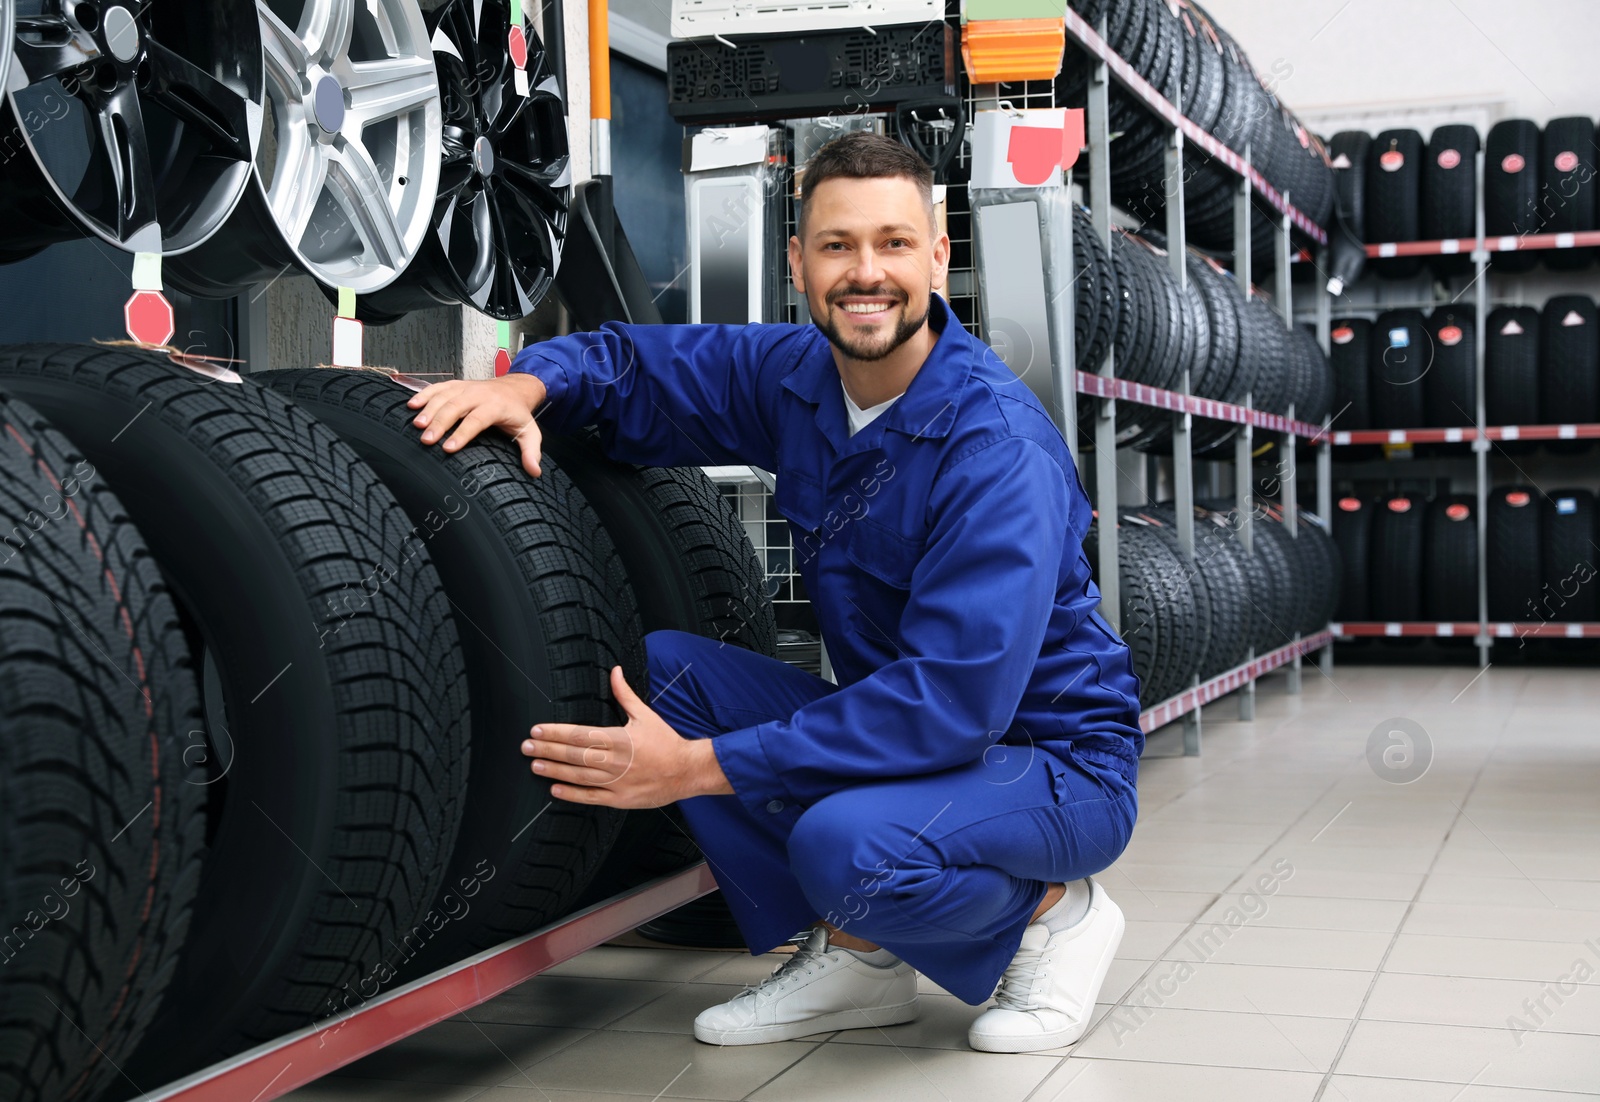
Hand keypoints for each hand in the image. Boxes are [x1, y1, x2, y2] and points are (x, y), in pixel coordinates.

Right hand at [407, 374, 547, 476]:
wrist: (514, 388)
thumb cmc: (517, 414)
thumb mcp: (530, 432)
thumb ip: (531, 451)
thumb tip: (534, 471)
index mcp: (496, 406)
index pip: (477, 420)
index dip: (462, 433)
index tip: (449, 448)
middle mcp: (479, 394)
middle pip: (456, 406)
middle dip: (440, 423)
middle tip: (427, 440)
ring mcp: (465, 387)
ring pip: (444, 396)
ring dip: (429, 409)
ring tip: (416, 426)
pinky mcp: (455, 385)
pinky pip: (437, 388)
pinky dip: (423, 395)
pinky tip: (411, 405)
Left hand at [523, 666, 733, 807]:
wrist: (687, 770)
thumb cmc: (666, 742)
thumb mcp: (645, 715)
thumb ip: (624, 694)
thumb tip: (614, 671)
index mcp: (619, 738)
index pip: (580, 734)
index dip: (556, 732)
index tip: (537, 730)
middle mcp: (615, 761)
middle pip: (574, 755)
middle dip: (547, 750)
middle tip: (526, 747)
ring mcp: (617, 782)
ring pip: (579, 776)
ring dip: (554, 771)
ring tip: (535, 765)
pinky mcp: (620, 799)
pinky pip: (591, 797)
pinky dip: (572, 795)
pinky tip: (555, 790)